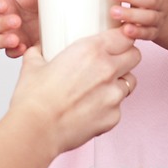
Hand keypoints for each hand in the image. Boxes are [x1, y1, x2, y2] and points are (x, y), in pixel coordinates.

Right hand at [0, 0, 38, 57]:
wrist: (58, 14)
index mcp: (3, 3)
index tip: (3, 6)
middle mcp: (4, 19)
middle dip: (2, 24)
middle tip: (16, 21)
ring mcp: (10, 33)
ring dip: (4, 40)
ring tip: (16, 38)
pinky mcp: (19, 45)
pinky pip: (11, 52)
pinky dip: (15, 51)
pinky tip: (23, 47)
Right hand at [10, 28, 140, 153]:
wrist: (35, 131)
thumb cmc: (35, 99)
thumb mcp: (33, 65)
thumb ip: (39, 52)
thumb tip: (37, 49)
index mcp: (91, 50)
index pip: (124, 36)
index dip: (123, 37)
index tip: (119, 39)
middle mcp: (107, 69)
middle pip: (135, 55)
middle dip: (127, 56)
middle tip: (115, 60)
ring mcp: (113, 94)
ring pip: (130, 81)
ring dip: (120, 81)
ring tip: (103, 86)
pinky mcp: (113, 117)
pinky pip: (119, 107)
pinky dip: (109, 106)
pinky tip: (92, 108)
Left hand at [110, 0, 167, 39]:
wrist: (164, 15)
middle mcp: (161, 2)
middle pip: (151, 0)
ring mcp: (158, 18)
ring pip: (148, 18)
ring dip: (131, 15)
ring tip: (114, 13)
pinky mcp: (153, 32)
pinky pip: (148, 34)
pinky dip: (137, 33)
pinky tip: (125, 31)